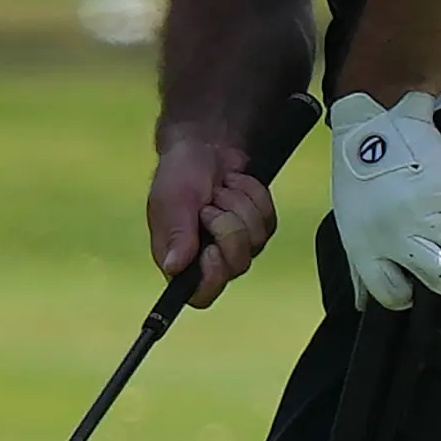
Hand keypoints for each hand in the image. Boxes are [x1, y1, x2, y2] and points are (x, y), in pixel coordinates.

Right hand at [148, 131, 278, 307]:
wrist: (203, 146)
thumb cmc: (180, 174)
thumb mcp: (171, 201)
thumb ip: (175, 235)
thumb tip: (174, 268)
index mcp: (180, 261)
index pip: (201, 295)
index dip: (213, 277)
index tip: (212, 249)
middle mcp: (208, 258)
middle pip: (237, 266)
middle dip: (228, 227)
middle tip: (210, 206)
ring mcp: (237, 244)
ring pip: (256, 240)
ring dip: (239, 205)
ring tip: (220, 191)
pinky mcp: (258, 227)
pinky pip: (268, 220)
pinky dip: (253, 196)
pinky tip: (235, 185)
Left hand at [327, 91, 440, 309]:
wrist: (370, 126)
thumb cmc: (358, 178)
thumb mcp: (350, 224)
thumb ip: (359, 268)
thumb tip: (362, 303)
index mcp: (364, 248)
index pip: (392, 294)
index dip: (406, 294)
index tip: (412, 282)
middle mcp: (395, 236)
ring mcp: (421, 215)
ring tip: (435, 205)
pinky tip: (439, 185)